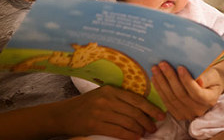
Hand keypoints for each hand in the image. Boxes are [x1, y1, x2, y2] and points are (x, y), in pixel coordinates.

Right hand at [49, 85, 164, 139]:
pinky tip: (136, 138)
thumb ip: (119, 99)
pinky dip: (129, 136)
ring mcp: (100, 112)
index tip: (161, 114)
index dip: (150, 108)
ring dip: (139, 130)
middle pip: (134, 111)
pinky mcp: (95, 124)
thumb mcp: (102, 95)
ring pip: (128, 122)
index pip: (136, 99)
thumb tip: (141, 108)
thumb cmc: (85, 105)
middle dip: (147, 121)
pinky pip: (118, 131)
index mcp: (111, 89)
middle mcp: (107, 99)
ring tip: (145, 133)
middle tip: (154, 128)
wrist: (62, 115)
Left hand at [151, 61, 223, 120]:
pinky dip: (159, 90)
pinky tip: (154, 78)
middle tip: (162, 64)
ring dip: (161, 83)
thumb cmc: (212, 77)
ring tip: (155, 69)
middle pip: (181, 95)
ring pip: (171, 99)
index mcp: (210, 100)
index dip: (187, 81)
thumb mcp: (214, 75)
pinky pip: (166, 102)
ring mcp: (187, 114)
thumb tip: (199, 81)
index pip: (196, 92)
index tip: (180, 67)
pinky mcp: (178, 114)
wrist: (210, 86)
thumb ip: (207, 78)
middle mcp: (198, 110)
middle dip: (170, 78)